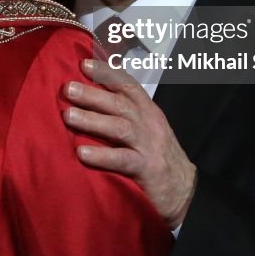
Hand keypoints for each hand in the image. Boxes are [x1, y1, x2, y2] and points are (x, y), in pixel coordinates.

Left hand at [63, 58, 196, 228]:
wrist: (186, 191)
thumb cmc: (158, 156)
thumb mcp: (146, 127)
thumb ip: (125, 112)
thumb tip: (91, 97)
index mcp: (147, 110)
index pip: (128, 84)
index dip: (106, 72)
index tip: (84, 63)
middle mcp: (148, 123)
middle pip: (119, 103)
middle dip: (92, 94)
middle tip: (68, 88)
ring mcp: (148, 145)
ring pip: (119, 127)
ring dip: (92, 120)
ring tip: (68, 116)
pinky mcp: (146, 168)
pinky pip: (122, 159)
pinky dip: (101, 155)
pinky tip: (82, 153)